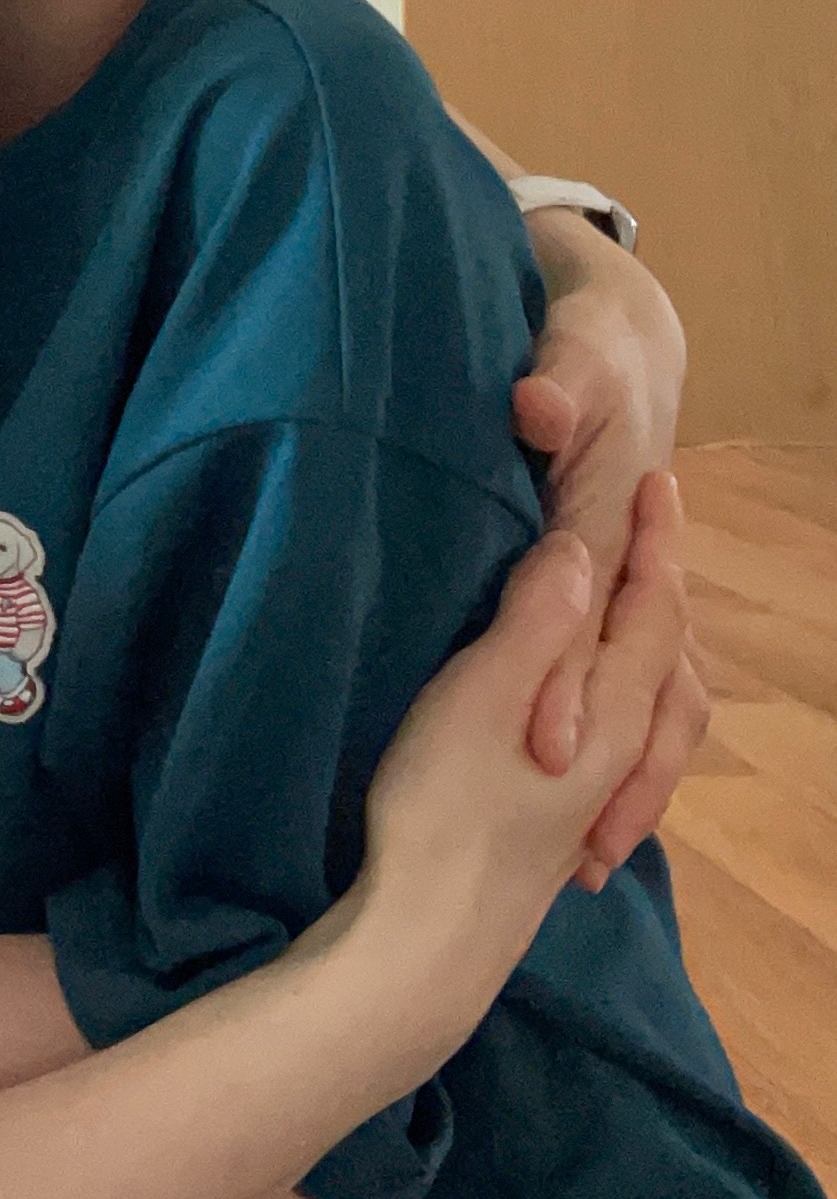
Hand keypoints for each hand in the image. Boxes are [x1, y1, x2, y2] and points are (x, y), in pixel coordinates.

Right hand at [356, 477, 689, 1038]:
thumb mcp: (480, 694)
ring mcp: (598, 794)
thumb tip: (581, 550)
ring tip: (636, 603)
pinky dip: (632, 692)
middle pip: (666, 653)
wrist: (431, 939)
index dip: (656, 538)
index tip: (657, 477)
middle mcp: (622, 751)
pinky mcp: (569, 821)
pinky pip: (631, 736)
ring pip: (655, 703)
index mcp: (609, 710)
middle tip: (652, 518)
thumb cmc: (444, 804)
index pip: (653, 606)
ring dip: (653, 640)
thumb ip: (537, 620)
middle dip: (663, 580)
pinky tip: (596, 710)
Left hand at [511, 221, 704, 883]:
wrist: (629, 342)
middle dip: (614, 766)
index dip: (565, 676)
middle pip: (634, 676)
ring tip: (595, 856)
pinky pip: (656, 688)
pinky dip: (641, 750)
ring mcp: (643, 589)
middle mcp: (638, 565)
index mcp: (618, 516)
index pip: (591, 611)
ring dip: (637, 776)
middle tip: (577, 849)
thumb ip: (556, 388)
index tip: (545, 745)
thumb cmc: (592, 353)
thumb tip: (538, 408)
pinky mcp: (630, 599)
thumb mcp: (573, 358)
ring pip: (661, 696)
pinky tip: (601, 813)